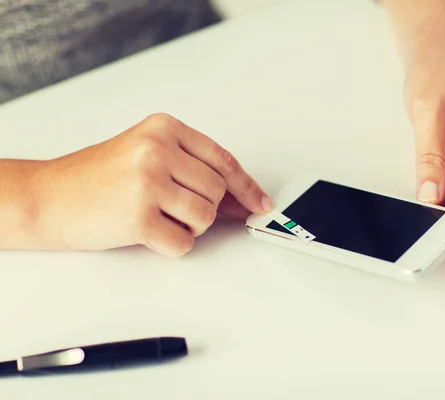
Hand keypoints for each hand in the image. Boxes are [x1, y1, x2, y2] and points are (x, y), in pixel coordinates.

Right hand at [42, 113, 272, 256]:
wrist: (47, 196)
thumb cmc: (97, 178)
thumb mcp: (147, 156)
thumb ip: (193, 170)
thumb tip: (242, 200)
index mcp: (164, 128)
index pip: (223, 160)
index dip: (247, 187)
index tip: (260, 204)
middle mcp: (157, 150)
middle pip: (217, 192)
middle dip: (204, 209)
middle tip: (173, 208)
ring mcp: (147, 182)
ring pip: (205, 217)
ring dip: (188, 227)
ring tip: (157, 217)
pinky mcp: (138, 217)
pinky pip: (183, 242)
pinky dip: (173, 245)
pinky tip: (148, 232)